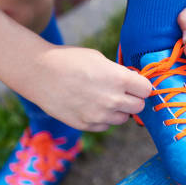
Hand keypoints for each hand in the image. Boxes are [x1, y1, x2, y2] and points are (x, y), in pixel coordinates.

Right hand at [23, 46, 151, 131]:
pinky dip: (103, 118)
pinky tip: (91, 105)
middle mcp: (112, 100)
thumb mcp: (99, 59)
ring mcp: (99, 115)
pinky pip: (105, 126)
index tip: (135, 84)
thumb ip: (119, 73)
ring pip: (123, 118)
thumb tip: (133, 82)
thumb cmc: (69, 60)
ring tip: (103, 98)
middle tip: (122, 91)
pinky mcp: (86, 125)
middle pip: (139, 106)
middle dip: (133, 99)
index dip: (141, 86)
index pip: (147, 90)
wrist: (38, 72)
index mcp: (119, 79)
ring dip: (119, 110)